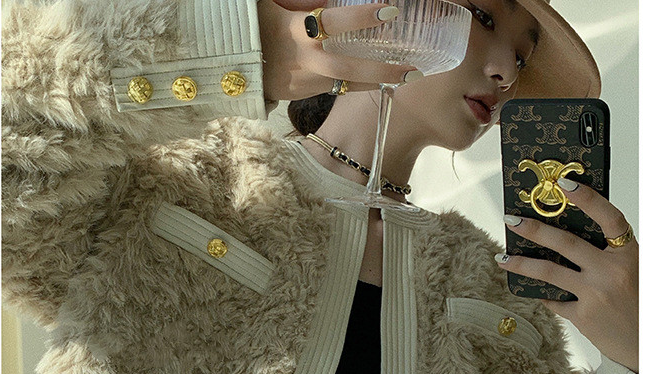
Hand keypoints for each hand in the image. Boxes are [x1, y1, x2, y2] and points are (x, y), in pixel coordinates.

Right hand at [258, 1, 415, 101]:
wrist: (231, 64)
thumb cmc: (255, 24)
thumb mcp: (277, 2)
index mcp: (295, 30)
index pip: (334, 22)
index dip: (362, 17)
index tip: (390, 10)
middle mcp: (304, 60)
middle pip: (348, 69)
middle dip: (382, 70)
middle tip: (413, 70)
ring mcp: (304, 81)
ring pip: (347, 84)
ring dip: (378, 81)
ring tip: (408, 78)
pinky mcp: (302, 94)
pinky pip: (336, 88)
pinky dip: (358, 83)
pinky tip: (380, 78)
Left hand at [496, 180, 638, 373]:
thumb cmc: (638, 302)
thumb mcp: (631, 270)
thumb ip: (606, 254)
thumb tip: (566, 235)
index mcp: (628, 254)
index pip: (608, 218)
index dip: (587, 198)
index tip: (565, 183)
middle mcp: (611, 272)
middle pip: (566, 244)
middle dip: (535, 229)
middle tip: (511, 220)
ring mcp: (595, 295)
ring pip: (549, 272)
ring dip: (521, 263)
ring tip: (502, 258)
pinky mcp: (582, 316)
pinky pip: (554, 300)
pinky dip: (542, 293)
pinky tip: (528, 288)